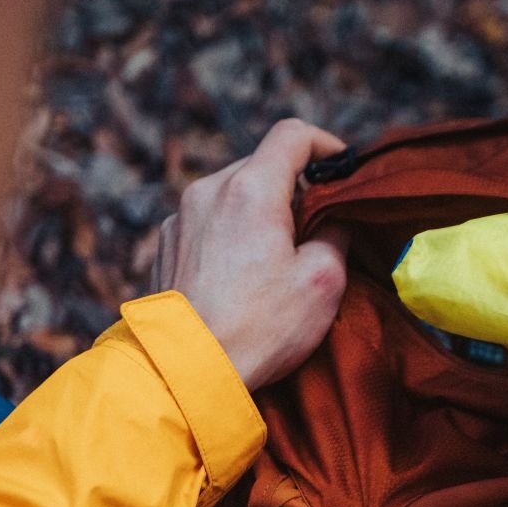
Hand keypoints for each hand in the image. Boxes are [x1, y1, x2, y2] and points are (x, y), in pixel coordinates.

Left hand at [152, 119, 348, 391]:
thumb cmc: (258, 329)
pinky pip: (208, 221)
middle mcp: (209, 191)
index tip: (341, 169)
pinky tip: (241, 275)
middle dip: (294, 187)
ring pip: (232, 193)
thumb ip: (335, 233)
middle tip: (317, 225)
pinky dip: (231, 232)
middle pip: (261, 164)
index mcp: (251, 189)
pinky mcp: (166, 245)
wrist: (186, 371)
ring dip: (260, 211)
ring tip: (277, 257)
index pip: (293, 134)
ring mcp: (181, 218)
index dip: (325, 145)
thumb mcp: (323, 281)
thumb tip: (331, 219)